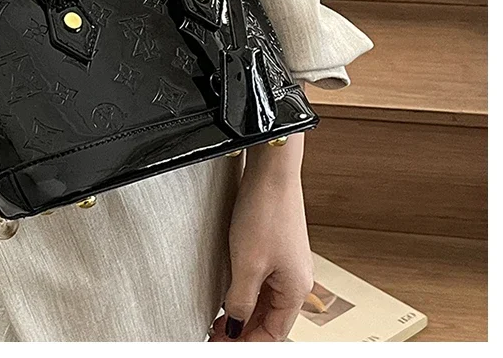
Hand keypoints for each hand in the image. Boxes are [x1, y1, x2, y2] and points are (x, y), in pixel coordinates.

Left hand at [209, 133, 312, 341]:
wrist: (271, 171)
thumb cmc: (266, 210)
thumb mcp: (248, 264)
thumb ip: (240, 300)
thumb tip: (236, 326)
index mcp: (296, 287)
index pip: (274, 333)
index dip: (248, 343)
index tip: (223, 345)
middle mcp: (295, 276)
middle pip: (270, 318)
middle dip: (243, 330)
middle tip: (215, 335)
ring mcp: (286, 260)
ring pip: (264, 299)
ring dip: (243, 311)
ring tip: (218, 318)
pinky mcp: (275, 245)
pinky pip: (262, 279)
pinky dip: (245, 291)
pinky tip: (229, 292)